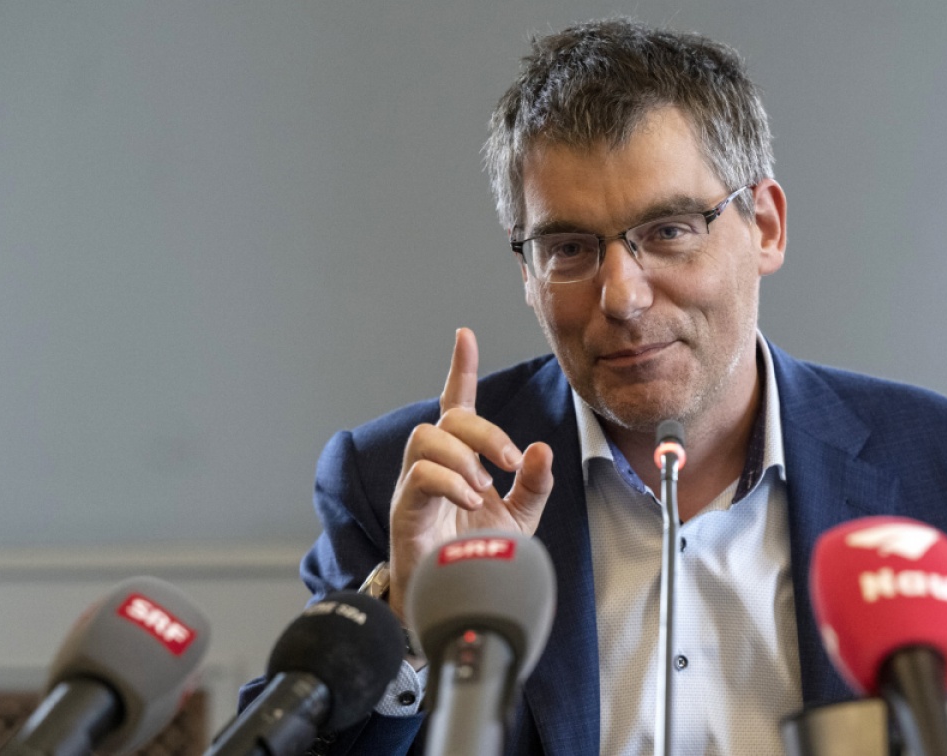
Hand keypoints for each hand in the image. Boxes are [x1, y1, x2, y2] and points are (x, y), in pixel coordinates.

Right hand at [385, 328, 553, 617]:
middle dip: (485, 431)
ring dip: (463, 455)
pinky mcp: (405, 513)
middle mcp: (433, 467)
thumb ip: (533, 483)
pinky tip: (471, 499)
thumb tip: (542, 448)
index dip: (460, 370)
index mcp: (460, 461)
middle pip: (448, 419)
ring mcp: (414, 488)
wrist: (457, 605)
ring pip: (426, 438)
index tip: (465, 336)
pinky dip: (449, 482)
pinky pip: (418, 477)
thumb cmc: (478, 560)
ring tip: (484, 487)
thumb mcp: (519, 517)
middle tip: (511, 463)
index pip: (455, 404)